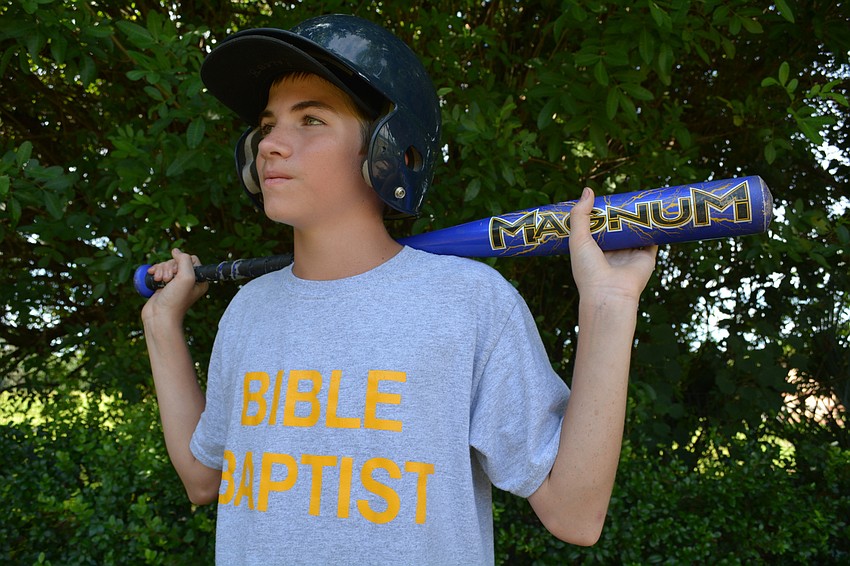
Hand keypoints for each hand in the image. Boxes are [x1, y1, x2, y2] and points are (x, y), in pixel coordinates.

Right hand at [141, 248, 208, 322]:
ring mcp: (175, 283)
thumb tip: (176, 251)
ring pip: (167, 265)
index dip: (182, 262)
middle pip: (178, 261)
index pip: (192, 259)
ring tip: (159, 280)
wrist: (159, 317)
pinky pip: (159, 270)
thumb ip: (185, 260)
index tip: (177, 273)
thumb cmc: (175, 300)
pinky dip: (155, 271)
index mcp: (199, 280)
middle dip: (169, 267)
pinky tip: (152, 275)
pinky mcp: (164, 285)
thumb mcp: (186, 278)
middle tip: (167, 279)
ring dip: (161, 269)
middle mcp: (189, 281)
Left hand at [568, 187, 656, 304]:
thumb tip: (588, 190)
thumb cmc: (588, 269)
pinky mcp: (646, 258)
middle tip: (626, 196)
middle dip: (622, 214)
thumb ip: (580, 215)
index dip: (602, 213)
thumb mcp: (578, 239)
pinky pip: (654, 240)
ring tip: (642, 200)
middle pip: (619, 228)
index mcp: (594, 250)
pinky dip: (657, 229)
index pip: (599, 227)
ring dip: (640, 219)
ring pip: (637, 232)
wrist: (609, 293)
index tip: (605, 198)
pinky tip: (659, 214)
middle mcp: (613, 252)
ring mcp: (630, 255)